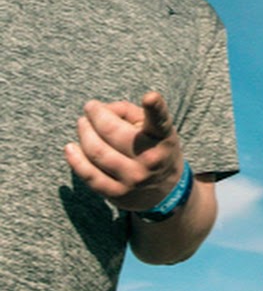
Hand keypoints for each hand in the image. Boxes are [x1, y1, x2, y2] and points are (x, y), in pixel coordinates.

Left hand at [64, 91, 184, 211]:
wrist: (165, 190)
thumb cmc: (155, 148)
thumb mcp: (155, 128)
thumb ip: (130, 112)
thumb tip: (101, 110)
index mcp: (162, 138)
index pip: (159, 122)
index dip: (155, 108)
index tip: (149, 97)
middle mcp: (149, 158)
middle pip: (114, 133)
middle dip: (97, 115)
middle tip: (90, 107)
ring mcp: (132, 178)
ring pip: (97, 152)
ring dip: (84, 133)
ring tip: (82, 123)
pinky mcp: (117, 193)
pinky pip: (89, 175)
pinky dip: (75, 160)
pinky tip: (70, 148)